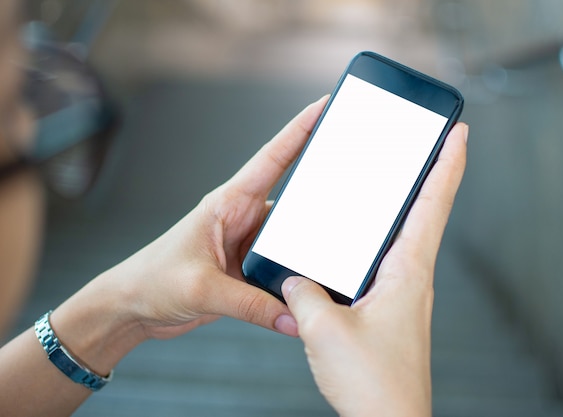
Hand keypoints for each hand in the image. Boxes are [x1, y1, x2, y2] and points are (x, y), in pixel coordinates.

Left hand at [49, 96, 328, 374]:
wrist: (132, 308)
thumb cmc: (152, 281)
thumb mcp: (201, 290)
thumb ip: (250, 306)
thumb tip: (294, 319)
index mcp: (227, 203)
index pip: (272, 158)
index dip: (300, 129)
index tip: (326, 104)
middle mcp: (242, 218)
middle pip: (294, 198)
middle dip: (324, 188)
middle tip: (361, 182)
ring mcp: (247, 243)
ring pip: (292, 238)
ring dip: (310, 246)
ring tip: (339, 252)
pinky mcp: (248, 268)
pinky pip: (282, 267)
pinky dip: (296, 276)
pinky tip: (312, 288)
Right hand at [281, 123, 467, 416]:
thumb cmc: (373, 383)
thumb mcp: (324, 329)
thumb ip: (304, 292)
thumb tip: (293, 279)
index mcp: (408, 271)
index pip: (434, 202)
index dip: (448, 162)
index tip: (457, 132)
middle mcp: (412, 277)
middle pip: (426, 212)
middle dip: (430, 173)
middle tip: (425, 143)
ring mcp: (404, 294)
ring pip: (405, 238)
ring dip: (404, 206)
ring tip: (390, 182)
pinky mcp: (390, 310)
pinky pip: (384, 263)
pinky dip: (377, 242)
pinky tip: (353, 245)